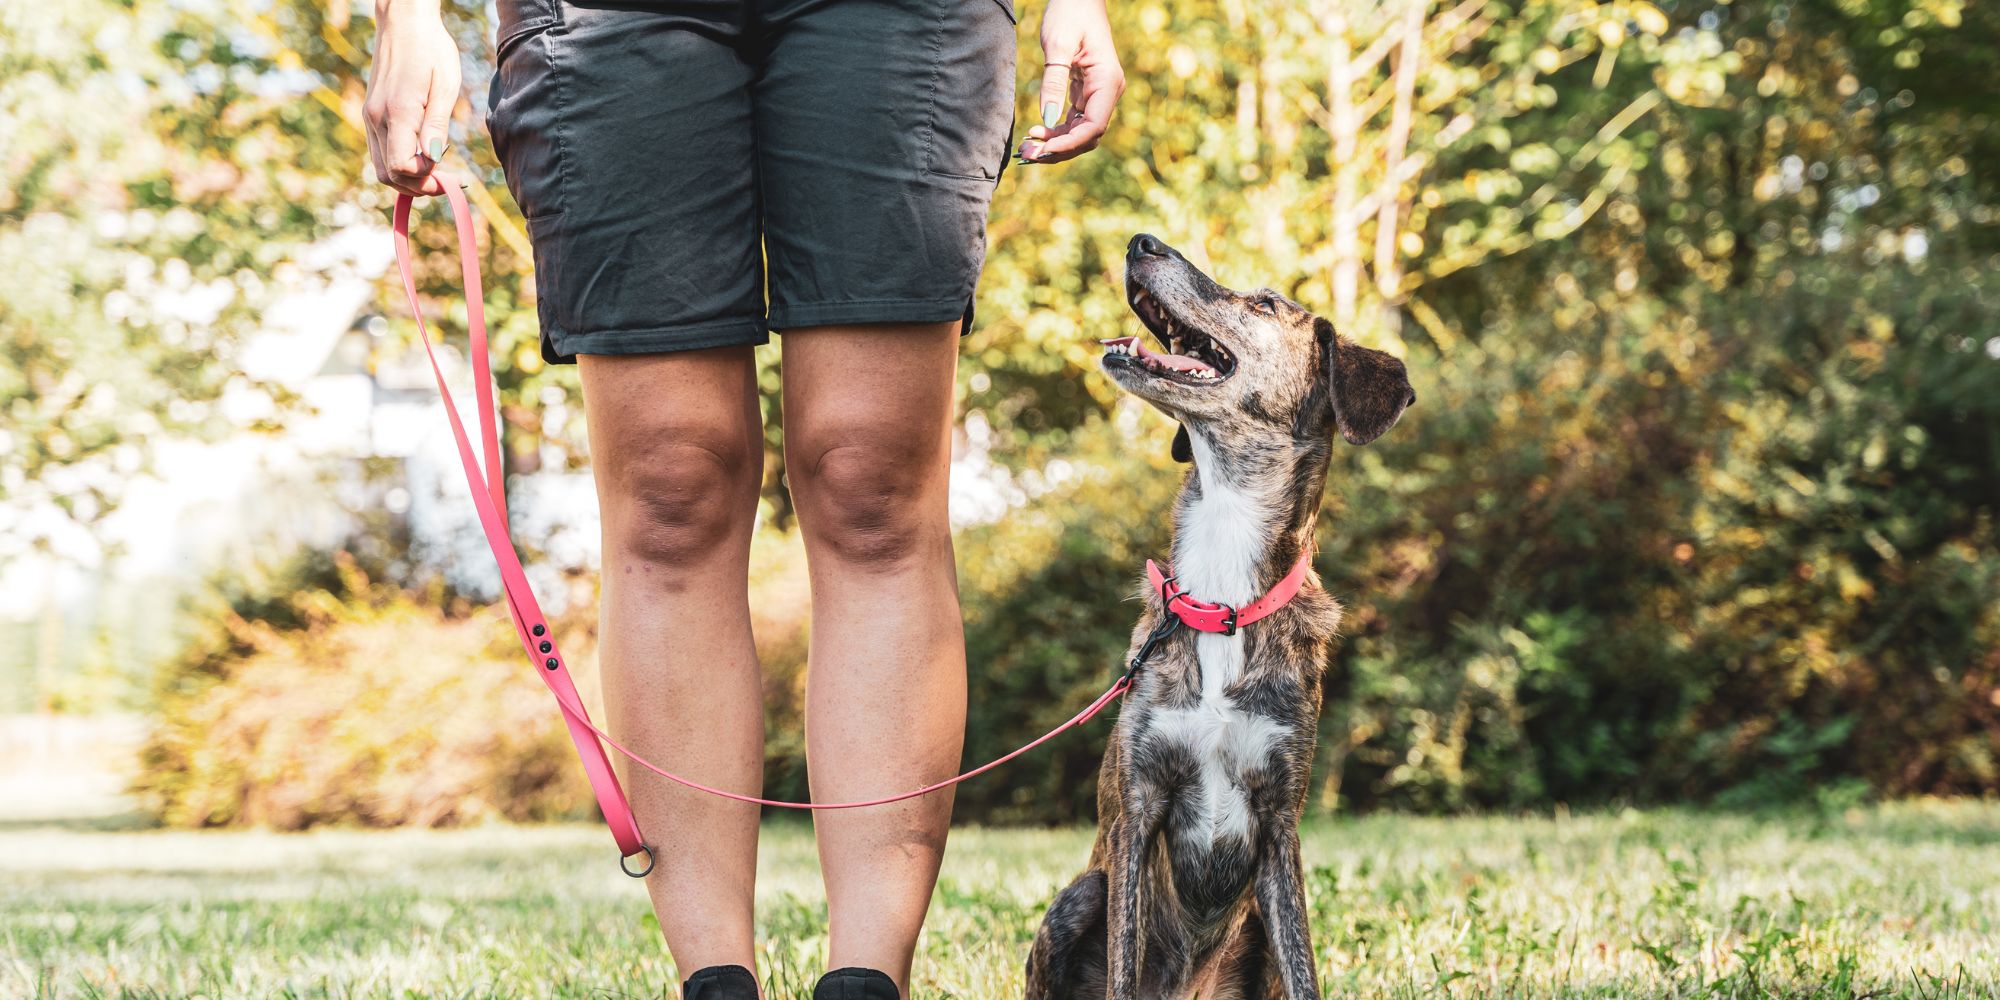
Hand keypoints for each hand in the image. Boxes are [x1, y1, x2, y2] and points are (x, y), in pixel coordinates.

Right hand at [364, 0, 461, 195]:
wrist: (404, 24)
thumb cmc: (432, 50)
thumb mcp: (445, 86)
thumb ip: (436, 125)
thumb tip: (434, 159)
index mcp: (397, 112)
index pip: (403, 167)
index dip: (427, 178)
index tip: (453, 175)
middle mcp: (376, 118)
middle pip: (389, 175)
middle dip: (418, 187)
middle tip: (448, 183)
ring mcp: (370, 117)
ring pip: (381, 168)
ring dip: (408, 179)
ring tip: (438, 172)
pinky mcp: (370, 115)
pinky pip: (380, 152)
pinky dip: (400, 164)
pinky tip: (423, 155)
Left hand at [1019, 0, 1122, 163]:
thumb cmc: (1070, 12)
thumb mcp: (1058, 45)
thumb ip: (1053, 83)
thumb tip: (1046, 119)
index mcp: (1107, 81)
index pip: (1093, 126)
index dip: (1068, 143)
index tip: (1042, 149)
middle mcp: (1108, 91)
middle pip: (1088, 135)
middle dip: (1060, 149)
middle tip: (1028, 155)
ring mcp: (1099, 93)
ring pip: (1081, 131)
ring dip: (1056, 143)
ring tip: (1028, 147)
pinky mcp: (1087, 92)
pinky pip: (1075, 120)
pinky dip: (1057, 131)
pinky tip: (1037, 132)